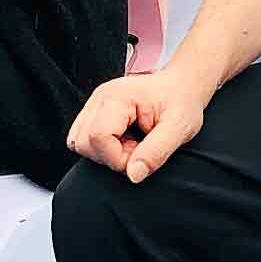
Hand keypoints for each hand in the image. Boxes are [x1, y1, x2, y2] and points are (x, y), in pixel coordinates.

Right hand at [67, 70, 206, 181]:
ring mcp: (93, 104)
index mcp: (118, 97)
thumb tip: (133, 175)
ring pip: (79, 142)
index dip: (119, 157)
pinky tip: (123, 140)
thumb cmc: (181, 103)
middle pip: (83, 142)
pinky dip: (101, 148)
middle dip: (111, 156)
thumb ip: (156, 152)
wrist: (181, 86)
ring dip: (105, 153)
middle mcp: (99, 97)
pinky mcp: (93, 112)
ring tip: (131, 143)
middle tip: (138, 148)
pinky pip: (83, 139)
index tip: (142, 153)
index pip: (98, 137)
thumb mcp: (178, 129)